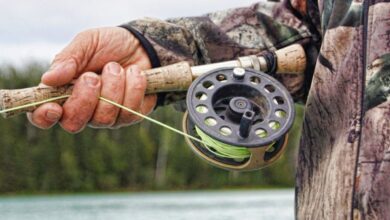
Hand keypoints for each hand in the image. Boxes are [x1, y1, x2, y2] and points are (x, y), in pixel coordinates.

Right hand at [28, 27, 156, 131]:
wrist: (142, 45)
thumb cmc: (108, 45)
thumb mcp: (87, 43)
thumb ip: (68, 59)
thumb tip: (47, 79)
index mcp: (62, 93)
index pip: (44, 117)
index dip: (44, 117)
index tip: (53, 107)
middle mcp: (83, 110)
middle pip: (73, 123)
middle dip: (84, 99)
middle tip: (93, 76)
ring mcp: (107, 116)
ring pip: (104, 119)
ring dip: (112, 88)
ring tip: (116, 67)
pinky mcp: (130, 116)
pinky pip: (130, 113)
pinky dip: (133, 87)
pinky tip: (134, 73)